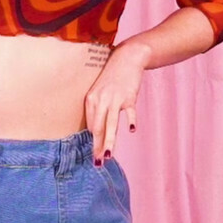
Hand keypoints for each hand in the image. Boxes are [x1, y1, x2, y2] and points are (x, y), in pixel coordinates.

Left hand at [84, 40, 148, 163]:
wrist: (126, 58)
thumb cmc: (112, 77)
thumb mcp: (100, 91)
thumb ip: (97, 108)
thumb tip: (95, 131)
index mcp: (90, 100)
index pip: (90, 126)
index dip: (92, 142)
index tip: (93, 156)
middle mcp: (100, 100)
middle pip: (97, 128)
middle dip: (97, 147)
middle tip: (97, 163)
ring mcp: (115, 99)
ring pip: (110, 124)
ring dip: (109, 142)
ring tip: (107, 156)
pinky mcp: (129, 97)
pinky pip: (130, 112)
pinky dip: (131, 120)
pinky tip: (132, 130)